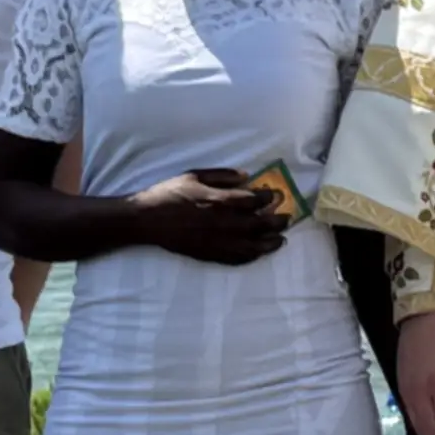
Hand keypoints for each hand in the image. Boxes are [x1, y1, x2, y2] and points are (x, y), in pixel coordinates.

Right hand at [128, 168, 292, 264]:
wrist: (148, 220)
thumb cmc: (170, 193)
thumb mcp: (194, 175)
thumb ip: (222, 175)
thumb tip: (246, 176)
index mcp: (221, 200)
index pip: (254, 200)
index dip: (268, 198)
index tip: (274, 196)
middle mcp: (225, 223)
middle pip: (260, 224)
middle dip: (277, 221)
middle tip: (287, 218)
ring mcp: (219, 242)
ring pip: (254, 246)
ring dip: (271, 242)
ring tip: (281, 239)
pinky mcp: (211, 255)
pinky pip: (238, 259)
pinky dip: (253, 256)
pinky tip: (260, 253)